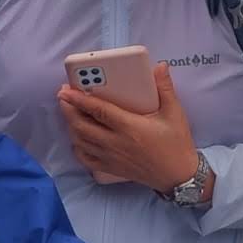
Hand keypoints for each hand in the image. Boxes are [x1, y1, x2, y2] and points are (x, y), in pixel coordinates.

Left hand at [58, 62, 202, 192]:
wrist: (178, 176)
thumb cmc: (176, 144)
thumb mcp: (174, 113)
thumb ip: (165, 88)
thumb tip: (160, 67)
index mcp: (129, 127)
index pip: (98, 111)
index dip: (79, 99)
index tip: (65, 90)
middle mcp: (115, 143)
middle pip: (82, 126)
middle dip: (68, 110)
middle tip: (63, 96)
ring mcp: (111, 157)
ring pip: (81, 141)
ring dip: (71, 126)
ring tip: (69, 112)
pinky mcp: (111, 168)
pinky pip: (86, 159)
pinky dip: (77, 147)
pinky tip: (78, 138)